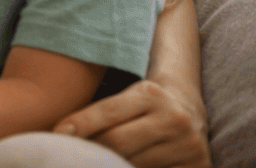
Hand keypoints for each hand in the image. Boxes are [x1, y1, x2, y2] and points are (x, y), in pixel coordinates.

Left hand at [54, 79, 209, 167]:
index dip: (80, 124)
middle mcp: (173, 118)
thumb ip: (102, 114)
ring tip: (94, 161)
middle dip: (90, 150)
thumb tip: (63, 133)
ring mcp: (188, 145)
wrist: (189, 111)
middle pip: (117, 142)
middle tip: (68, 155)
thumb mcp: (127, 98)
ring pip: (133, 163)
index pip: (107, 112)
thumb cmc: (144, 105)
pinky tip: (117, 166)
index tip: (57, 134)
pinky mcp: (198, 167)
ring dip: (109, 165)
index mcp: (150, 95)